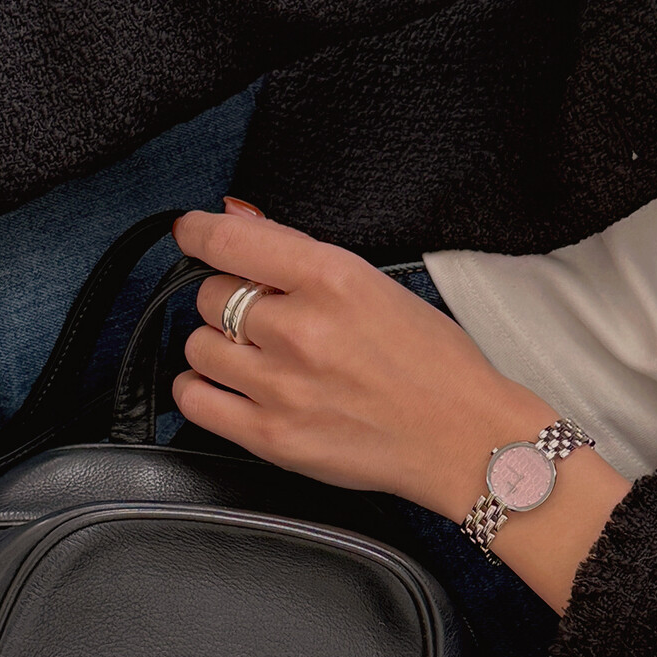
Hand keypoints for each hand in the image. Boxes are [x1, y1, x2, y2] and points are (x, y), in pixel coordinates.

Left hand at [170, 203, 549, 519]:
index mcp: (333, 279)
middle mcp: (301, 329)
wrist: (465, 440)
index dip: (197, 232)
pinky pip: (193, 399)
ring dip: (221, 346)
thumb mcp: (378, 285)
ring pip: (199, 345)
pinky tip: (233, 387)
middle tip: (269, 318)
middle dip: (232, 300)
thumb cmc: (435, 364)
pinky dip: (203, 388)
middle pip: (211, 295)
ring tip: (260, 357)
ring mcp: (282, 386)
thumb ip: (299, 251)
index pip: (228, 240)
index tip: (191, 233)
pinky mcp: (272, 437)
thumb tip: (236, 217)